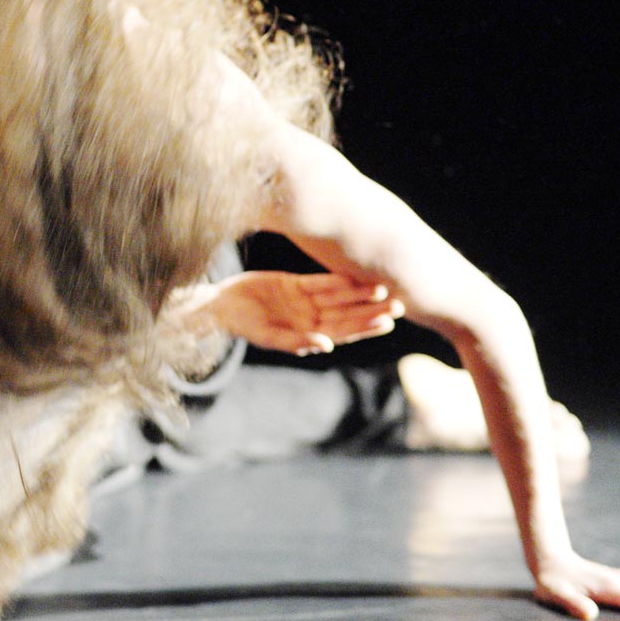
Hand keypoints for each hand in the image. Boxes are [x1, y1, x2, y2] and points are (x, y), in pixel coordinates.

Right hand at [206, 270, 403, 354]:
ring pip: (340, 298)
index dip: (364, 326)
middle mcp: (310, 319)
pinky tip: (359, 275)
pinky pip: (322, 282)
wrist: (220, 306)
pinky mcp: (295, 285)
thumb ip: (296, 341)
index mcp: (307, 335)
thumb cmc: (241, 326)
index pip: (343, 332)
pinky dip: (341, 279)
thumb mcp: (268, 336)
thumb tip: (327, 346)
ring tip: (385, 288)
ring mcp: (304, 302)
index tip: (386, 321)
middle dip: (372, 310)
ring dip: (362, 294)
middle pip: (347, 315)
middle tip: (399, 304)